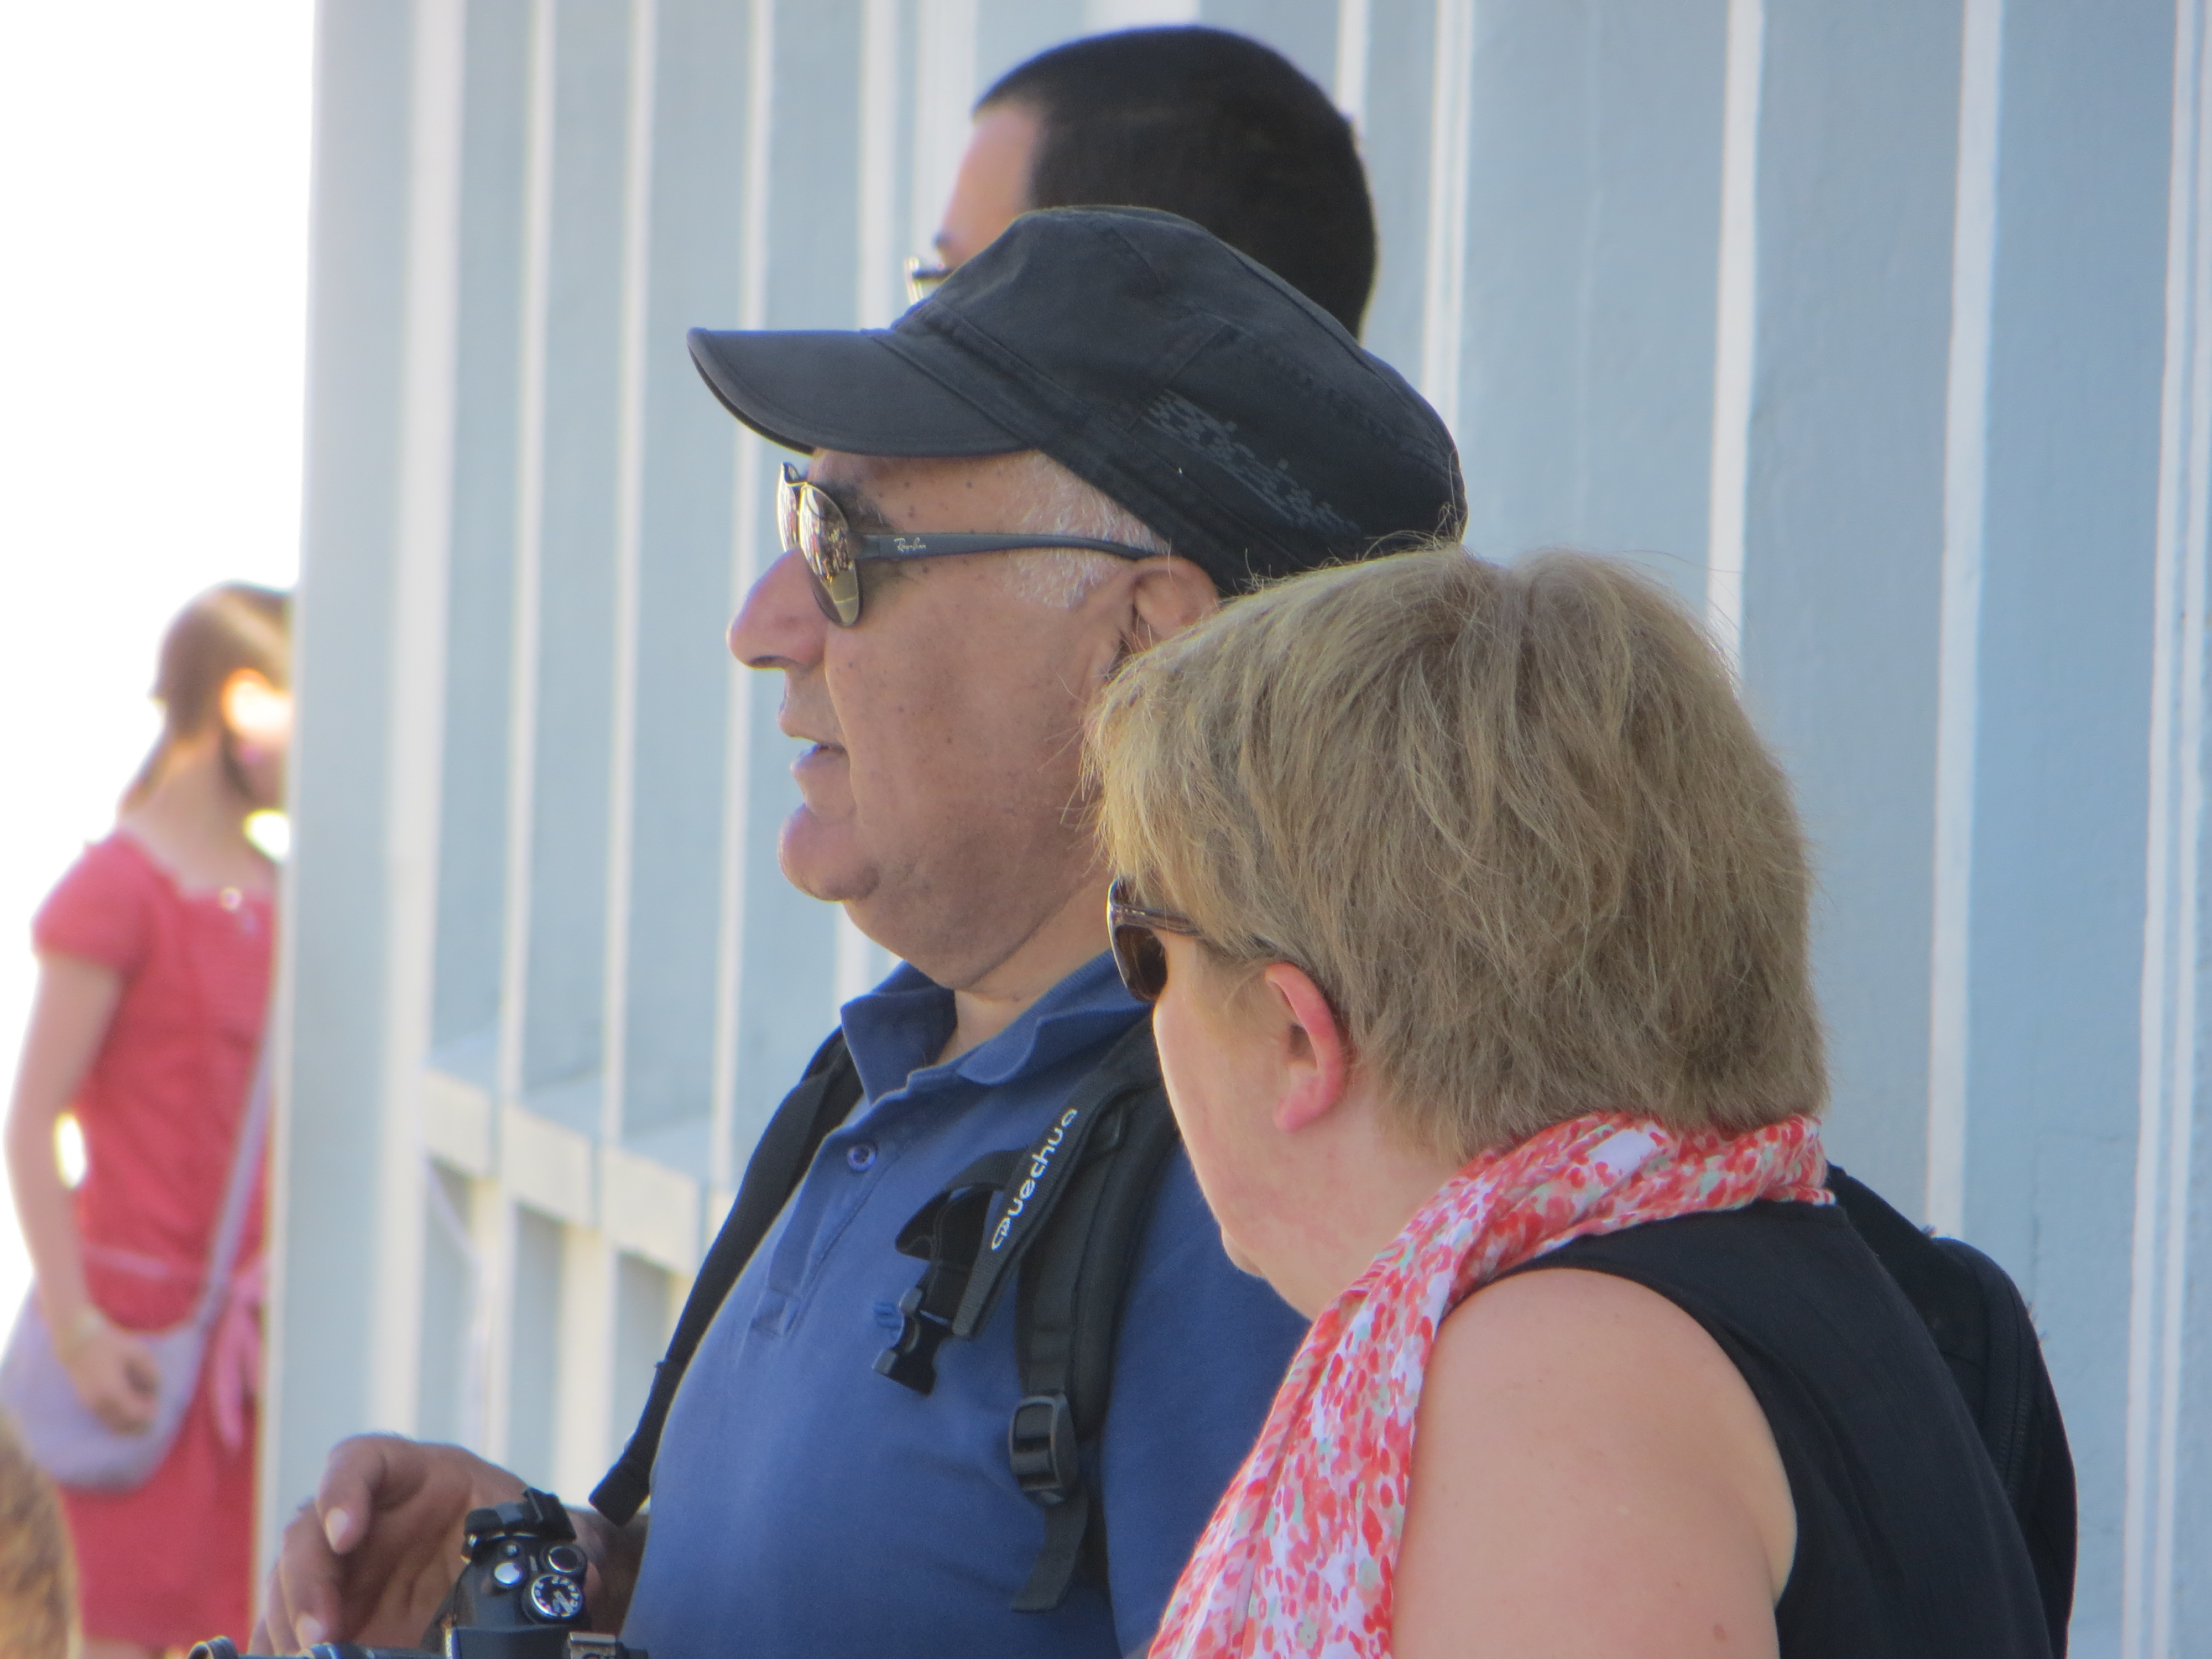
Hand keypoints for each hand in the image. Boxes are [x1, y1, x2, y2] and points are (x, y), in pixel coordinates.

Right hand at [60, 1320, 159, 1434]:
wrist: (77, 1343)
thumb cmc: (110, 1345)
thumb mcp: (138, 1353)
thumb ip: (151, 1373)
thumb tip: (156, 1391)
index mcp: (113, 1392)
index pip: (137, 1416)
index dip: (150, 1412)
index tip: (155, 1400)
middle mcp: (100, 1404)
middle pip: (125, 1426)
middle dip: (141, 1421)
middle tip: (150, 1405)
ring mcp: (90, 1406)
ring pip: (114, 1427)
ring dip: (130, 1421)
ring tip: (140, 1403)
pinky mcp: (86, 1404)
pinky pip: (106, 1421)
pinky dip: (119, 1419)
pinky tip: (128, 1404)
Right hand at [253, 1435, 524, 1651]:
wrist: (512, 1571)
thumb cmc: (511, 1535)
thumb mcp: (506, 1529)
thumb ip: (483, 1546)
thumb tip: (472, 1595)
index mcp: (406, 1474)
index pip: (359, 1462)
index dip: (343, 1491)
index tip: (345, 1535)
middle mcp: (361, 1514)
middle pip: (308, 1531)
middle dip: (307, 1580)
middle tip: (321, 1630)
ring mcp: (339, 1562)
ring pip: (287, 1579)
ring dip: (289, 1619)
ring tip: (306, 1654)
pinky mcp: (329, 1605)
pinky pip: (284, 1620)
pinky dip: (279, 1642)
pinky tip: (286, 1658)